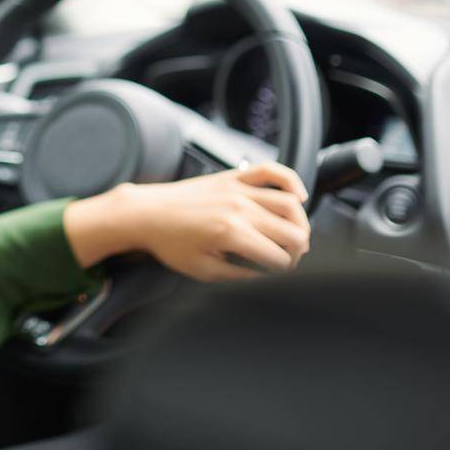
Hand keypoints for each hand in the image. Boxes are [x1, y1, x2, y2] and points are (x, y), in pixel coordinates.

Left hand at [62, 162, 310, 280]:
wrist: (147, 213)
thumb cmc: (171, 243)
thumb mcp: (204, 271)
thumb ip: (240, 277)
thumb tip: (269, 277)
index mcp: (231, 234)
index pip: (279, 258)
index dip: (285, 272)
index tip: (280, 276)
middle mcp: (239, 208)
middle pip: (291, 232)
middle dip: (297, 251)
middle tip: (289, 260)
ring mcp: (238, 189)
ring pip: (289, 204)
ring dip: (301, 223)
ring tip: (295, 237)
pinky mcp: (234, 177)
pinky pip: (271, 172)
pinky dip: (291, 181)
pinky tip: (299, 196)